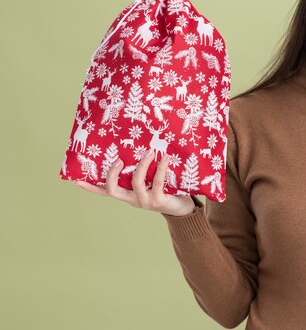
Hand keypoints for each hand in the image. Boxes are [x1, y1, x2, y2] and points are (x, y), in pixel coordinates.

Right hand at [74, 149, 196, 216]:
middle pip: (113, 190)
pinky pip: (158, 182)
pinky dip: (161, 168)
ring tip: (149, 151)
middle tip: (119, 160)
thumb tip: (139, 145)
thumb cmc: (164, 189)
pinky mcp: (158, 200)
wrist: (182, 208)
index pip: (104, 192)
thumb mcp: (149, 181)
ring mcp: (145, 201)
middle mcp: (132, 199)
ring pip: (137, 182)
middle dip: (112, 175)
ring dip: (142, 165)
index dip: (90, 187)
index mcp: (127, 195)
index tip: (75, 179)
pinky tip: (165, 158)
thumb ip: (141, 170)